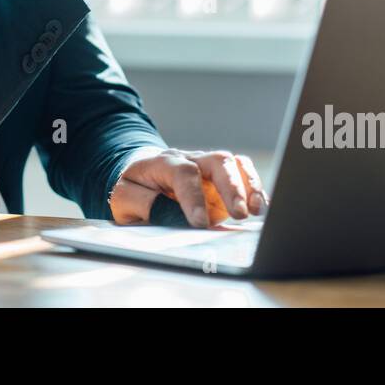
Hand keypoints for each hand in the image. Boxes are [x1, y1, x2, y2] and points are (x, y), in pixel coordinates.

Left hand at [109, 147, 269, 227]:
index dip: (193, 197)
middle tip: (239, 214)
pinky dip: (255, 190)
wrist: (140, 172)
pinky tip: (261, 208)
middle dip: (232, 187)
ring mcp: (209, 169)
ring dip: (249, 185)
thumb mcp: (122, 197)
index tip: (199, 223)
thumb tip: (165, 214)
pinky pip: (243, 175)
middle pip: (217, 161)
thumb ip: (142, 203)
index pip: (184, 173)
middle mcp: (192, 161)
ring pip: (234, 164)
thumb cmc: (132, 186)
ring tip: (256, 210)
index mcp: (164, 163)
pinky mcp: (222, 181)